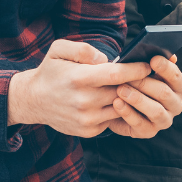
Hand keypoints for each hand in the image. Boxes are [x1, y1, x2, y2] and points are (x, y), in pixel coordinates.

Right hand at [7, 39, 181, 138]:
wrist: (33, 100)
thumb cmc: (51, 71)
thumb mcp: (59, 50)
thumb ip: (84, 49)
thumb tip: (106, 59)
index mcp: (79, 78)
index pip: (116, 74)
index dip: (136, 69)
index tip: (148, 65)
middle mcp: (84, 101)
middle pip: (122, 91)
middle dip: (135, 83)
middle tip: (146, 75)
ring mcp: (87, 119)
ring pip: (121, 107)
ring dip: (127, 98)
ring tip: (131, 88)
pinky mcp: (88, 131)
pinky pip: (112, 120)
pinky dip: (116, 111)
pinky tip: (115, 101)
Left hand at [109, 54, 181, 137]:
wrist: (118, 105)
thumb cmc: (136, 83)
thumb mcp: (144, 71)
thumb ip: (154, 63)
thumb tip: (171, 55)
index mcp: (179, 87)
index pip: (177, 77)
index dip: (166, 68)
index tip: (153, 59)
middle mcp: (176, 105)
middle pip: (165, 93)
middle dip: (145, 83)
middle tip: (128, 77)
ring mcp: (164, 120)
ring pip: (156, 111)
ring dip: (137, 99)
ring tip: (120, 90)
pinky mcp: (149, 131)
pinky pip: (140, 124)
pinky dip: (128, 113)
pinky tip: (116, 104)